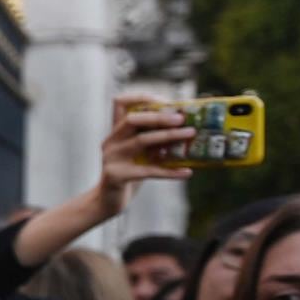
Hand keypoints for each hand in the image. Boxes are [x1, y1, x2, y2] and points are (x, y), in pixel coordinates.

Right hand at [99, 96, 194, 213]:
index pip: (120, 103)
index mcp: (116, 132)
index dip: (142, 98)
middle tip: (181, 118)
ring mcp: (111, 158)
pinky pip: (148, 171)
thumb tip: (188, 127)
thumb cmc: (130, 173)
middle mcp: (111, 141)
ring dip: (169, 136)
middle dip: (159, 116)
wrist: (109, 200)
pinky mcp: (116, 176)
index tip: (166, 102)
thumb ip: (153, 139)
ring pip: (141, 141)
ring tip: (191, 134)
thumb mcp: (139, 153)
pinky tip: (186, 172)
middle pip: (133, 119)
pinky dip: (170, 172)